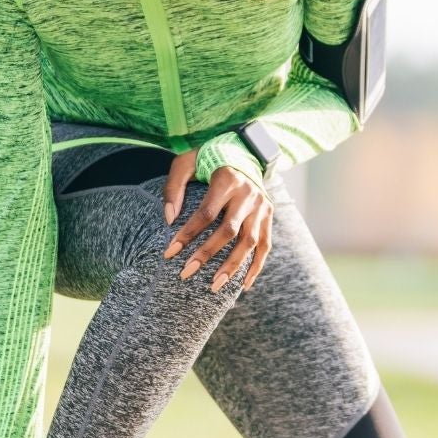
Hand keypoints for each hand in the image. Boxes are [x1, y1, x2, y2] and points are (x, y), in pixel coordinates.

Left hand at [160, 149, 272, 291]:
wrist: (244, 150)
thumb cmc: (209, 159)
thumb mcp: (186, 163)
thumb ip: (174, 188)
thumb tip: (169, 219)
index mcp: (227, 179)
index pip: (206, 213)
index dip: (187, 234)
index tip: (169, 253)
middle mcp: (249, 194)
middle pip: (228, 231)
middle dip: (206, 254)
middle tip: (186, 274)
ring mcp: (262, 206)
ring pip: (249, 242)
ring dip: (232, 266)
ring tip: (214, 286)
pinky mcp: (269, 215)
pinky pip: (265, 245)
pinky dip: (256, 266)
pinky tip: (243, 286)